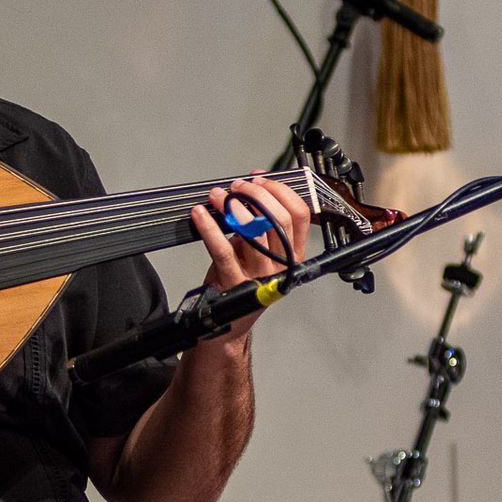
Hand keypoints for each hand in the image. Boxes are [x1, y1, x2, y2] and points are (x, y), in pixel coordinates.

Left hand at [188, 172, 310, 337]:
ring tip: (217, 196)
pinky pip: (222, 249)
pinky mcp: (234, 282)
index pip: (300, 215)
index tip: (260, 179)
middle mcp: (281, 265)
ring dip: (231, 206)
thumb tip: (254, 183)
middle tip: (237, 187)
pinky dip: (209, 226)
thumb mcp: (260, 249)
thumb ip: (260, 220)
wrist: (228, 321)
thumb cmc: (243, 280)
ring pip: (252, 231)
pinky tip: (200, 214)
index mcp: (293, 254)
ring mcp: (258, 275)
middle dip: (256, 194)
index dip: (280, 191)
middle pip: (278, 219)